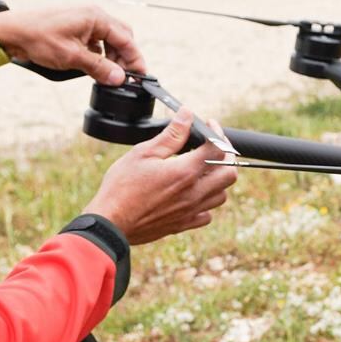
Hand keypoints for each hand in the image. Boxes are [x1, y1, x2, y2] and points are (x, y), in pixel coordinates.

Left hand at [0, 5, 145, 84]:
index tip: (140, 75)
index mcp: (96, 18)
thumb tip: (119, 78)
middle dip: (124, 57)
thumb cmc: (39, 39)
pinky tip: (93, 66)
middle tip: (123, 77)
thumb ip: (99, 68)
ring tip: (107, 75)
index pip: (126, 39)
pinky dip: (98, 54)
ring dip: (110, 57)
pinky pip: (95, 40)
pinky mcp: (75, 27)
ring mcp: (83, 20)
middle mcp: (93, 15)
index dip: (135, 59)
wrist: (12, 32)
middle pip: (121, 37)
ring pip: (108, 39)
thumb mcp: (72, 57)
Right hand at [84, 109, 237, 244]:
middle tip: (213, 147)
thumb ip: (170, 135)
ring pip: (221, 195)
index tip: (209, 125)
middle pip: (229, 174)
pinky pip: (207, 214)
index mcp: (185, 172)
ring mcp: (190, 212)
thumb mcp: (143, 153)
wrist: (111, 223)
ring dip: (218, 179)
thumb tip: (186, 116)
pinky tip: (193, 193)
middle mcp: (194, 193)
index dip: (217, 133)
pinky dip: (206, 202)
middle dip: (226, 156)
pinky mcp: (183, 225)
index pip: (217, 149)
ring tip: (203, 169)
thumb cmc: (122, 187)